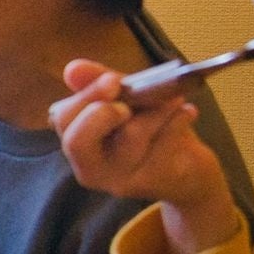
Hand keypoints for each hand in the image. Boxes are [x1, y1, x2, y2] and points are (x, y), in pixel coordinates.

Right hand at [50, 61, 240, 253]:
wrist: (190, 169)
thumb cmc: (150, 128)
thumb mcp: (126, 100)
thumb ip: (100, 83)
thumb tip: (72, 69)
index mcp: (78, 141)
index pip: (63, 118)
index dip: (86, 96)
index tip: (113, 81)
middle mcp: (90, 167)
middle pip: (77, 141)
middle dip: (103, 114)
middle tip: (127, 104)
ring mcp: (119, 180)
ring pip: (129, 136)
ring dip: (156, 110)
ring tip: (175, 99)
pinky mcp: (151, 183)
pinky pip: (162, 146)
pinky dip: (178, 123)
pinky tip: (188, 113)